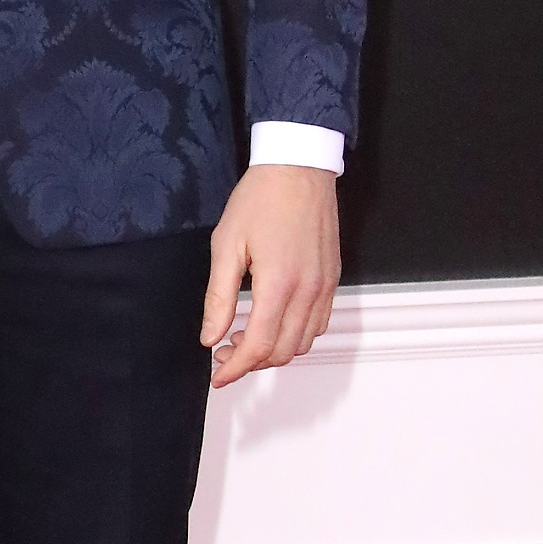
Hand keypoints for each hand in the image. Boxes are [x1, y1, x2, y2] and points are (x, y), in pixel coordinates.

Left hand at [201, 165, 339, 388]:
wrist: (298, 168)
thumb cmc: (261, 199)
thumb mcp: (226, 245)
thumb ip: (218, 296)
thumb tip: (210, 336)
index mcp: (279, 284)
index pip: (258, 346)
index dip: (235, 368)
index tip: (217, 376)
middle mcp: (308, 291)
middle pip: (282, 352)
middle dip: (251, 363)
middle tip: (224, 354)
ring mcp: (325, 287)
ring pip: (302, 343)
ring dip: (273, 351)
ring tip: (244, 336)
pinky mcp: (332, 279)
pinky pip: (318, 324)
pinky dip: (295, 335)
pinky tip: (272, 322)